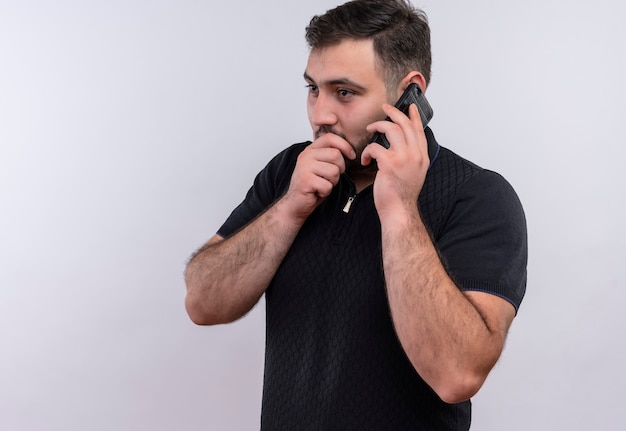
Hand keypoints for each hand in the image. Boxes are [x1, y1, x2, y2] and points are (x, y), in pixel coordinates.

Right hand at [282, 133, 355, 221]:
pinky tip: (317, 191)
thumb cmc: (312, 185)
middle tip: (330, 177)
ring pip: (334, 171)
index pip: (330, 138)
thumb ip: (330, 155)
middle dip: (340, 169)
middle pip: (336, 155)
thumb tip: (351, 151)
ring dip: (333, 182)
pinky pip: (328, 185)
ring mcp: (304, 168)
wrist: (296, 203)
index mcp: (310, 150)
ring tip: (322, 184)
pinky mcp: (305, 181)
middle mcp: (306, 156)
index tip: (351, 156)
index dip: (345, 145)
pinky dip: (326, 191)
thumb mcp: (321, 166)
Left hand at [361, 103, 429, 220]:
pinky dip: (367, 151)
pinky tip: (365, 159)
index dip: (414, 116)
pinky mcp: (389, 163)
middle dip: (394, 112)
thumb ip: (411, 159)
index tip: (410, 106)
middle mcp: (416, 155)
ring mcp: (404, 158)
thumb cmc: (402, 196)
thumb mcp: (414, 174)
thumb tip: (402, 147)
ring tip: (370, 128)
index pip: (419, 130)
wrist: (400, 211)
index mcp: (422, 157)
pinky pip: (375, 147)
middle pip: (405, 124)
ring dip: (378, 125)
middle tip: (385, 107)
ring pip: (391, 129)